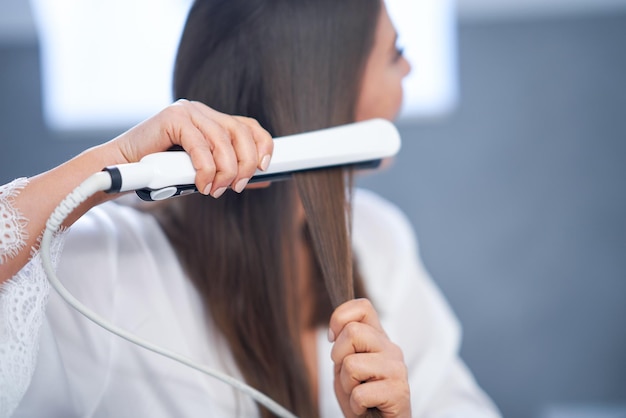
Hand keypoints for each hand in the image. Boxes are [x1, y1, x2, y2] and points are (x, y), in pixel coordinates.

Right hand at [110, 99, 272, 197]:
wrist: (124, 170)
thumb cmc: (162, 172)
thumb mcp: (205, 173)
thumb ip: (231, 172)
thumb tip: (264, 177)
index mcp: (213, 120)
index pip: (249, 126)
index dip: (262, 145)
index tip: (264, 168)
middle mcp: (203, 112)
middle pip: (241, 132)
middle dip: (244, 164)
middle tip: (236, 186)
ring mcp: (188, 112)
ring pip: (222, 141)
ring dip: (225, 171)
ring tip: (216, 190)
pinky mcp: (173, 118)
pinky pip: (200, 146)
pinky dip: (205, 170)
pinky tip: (202, 185)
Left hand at [328, 298, 410, 417]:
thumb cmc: (362, 396)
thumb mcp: (346, 364)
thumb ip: (344, 344)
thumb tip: (335, 330)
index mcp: (378, 337)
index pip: (362, 306)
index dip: (339, 318)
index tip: (333, 339)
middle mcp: (390, 348)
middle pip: (352, 331)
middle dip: (338, 356)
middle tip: (348, 375)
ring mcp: (396, 368)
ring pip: (351, 363)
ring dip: (346, 384)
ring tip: (357, 393)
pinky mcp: (399, 391)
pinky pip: (360, 393)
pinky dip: (355, 405)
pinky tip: (365, 407)